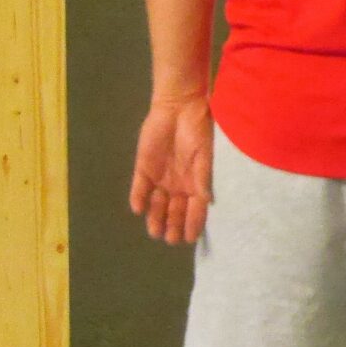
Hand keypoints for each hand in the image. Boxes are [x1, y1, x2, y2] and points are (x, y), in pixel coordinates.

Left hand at [129, 95, 214, 244]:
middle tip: (170, 239)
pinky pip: (140, 188)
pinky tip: (138, 210)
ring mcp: (160, 178)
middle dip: (173, 225)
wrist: (179, 107)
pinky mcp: (144, 169)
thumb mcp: (205, 155)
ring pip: (157, 204)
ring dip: (156, 217)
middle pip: (175, 210)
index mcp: (196, 184)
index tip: (190, 239)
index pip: (195, 210)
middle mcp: (178, 185)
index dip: (193, 224)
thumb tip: (206, 201)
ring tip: (155, 232)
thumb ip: (203, 177)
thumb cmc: (198, 130)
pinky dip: (139, 198)